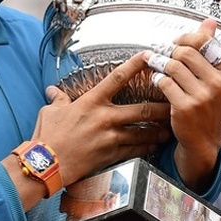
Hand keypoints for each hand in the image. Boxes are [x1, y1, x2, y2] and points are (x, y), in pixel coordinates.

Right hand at [31, 53, 170, 187]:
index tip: (149, 56)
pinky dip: (146, 148)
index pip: (117, 78)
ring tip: (169, 129)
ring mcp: (109, 137)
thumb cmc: (47, 136)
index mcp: (91, 101)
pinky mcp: (110, 155)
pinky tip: (154, 147)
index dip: (135, 65)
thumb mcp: (50, 111)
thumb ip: (57, 99)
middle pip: (141, 109)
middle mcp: (104, 117)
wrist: (46, 164)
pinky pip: (135, 150)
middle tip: (174, 103)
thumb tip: (53, 91)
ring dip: (157, 131)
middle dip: (160, 107)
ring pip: (142, 132)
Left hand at [145, 18, 220, 190]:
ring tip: (156, 66)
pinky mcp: (185, 106)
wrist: (203, 139)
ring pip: (172, 66)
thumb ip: (211, 46)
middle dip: (169, 52)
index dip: (184, 39)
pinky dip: (157, 79)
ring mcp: (203, 96)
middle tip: (161, 55)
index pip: (203, 41)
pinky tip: (158, 82)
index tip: (175, 44)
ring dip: (160, 64)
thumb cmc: (207, 102)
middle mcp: (220, 82)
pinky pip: (163, 81)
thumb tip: (210, 20)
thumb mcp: (215, 75)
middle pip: (184, 52)